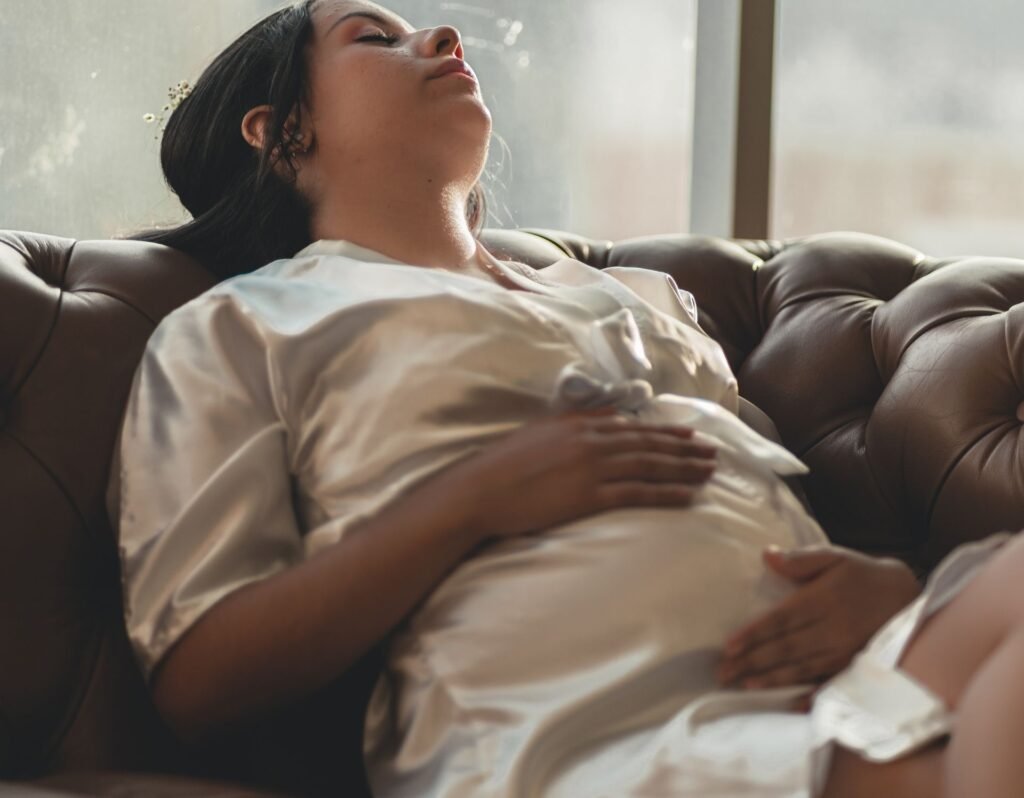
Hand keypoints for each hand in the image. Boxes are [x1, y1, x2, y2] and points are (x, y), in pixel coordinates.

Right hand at [445, 407, 716, 541]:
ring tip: (709, 471)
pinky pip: (638, 493)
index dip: (666, 431)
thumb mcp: (542, 432)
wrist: (481, 489)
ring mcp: (593, 467)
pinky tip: (687, 496)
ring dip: (684, 468)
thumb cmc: (504, 465)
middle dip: (685, 448)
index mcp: (581, 424)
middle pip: (650, 444)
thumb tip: (607, 419)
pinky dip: (667, 493)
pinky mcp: (590, 496)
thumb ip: (577, 425)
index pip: (634, 427)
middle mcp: (593, 441)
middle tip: (713, 452)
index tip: (690, 435)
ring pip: (651, 465)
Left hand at [716, 546, 920, 689]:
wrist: (907, 595)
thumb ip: (800, 560)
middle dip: (753, 661)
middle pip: (786, 648)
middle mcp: (832, 628)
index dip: (754, 634)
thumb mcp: (834, 557)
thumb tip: (767, 556)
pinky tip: (794, 705)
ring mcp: (845, 649)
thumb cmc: (862, 574)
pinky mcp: (856, 664)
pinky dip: (813, 695)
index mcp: (822, 600)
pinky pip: (831, 682)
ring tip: (745, 685)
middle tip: (724, 672)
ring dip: (773, 679)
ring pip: (803, 667)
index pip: (780, 620)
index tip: (729, 645)